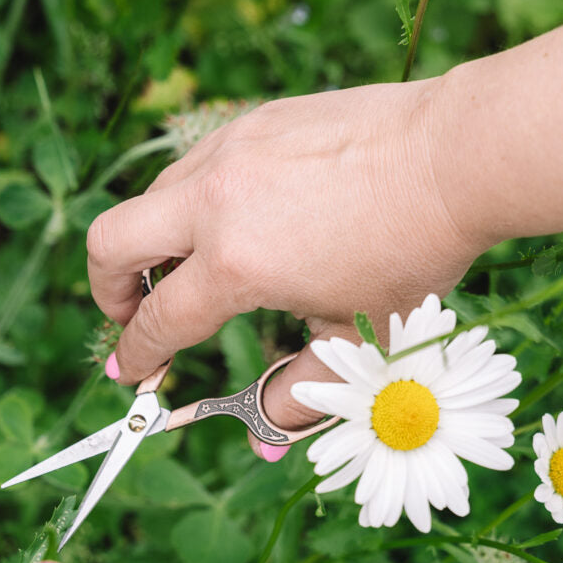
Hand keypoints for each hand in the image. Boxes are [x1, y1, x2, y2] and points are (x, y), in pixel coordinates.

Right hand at [86, 80, 478, 457]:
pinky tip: (243, 222)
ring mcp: (232, 150)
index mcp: (237, 264)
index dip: (139, 354)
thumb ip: (298, 392)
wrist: (457, 157)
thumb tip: (263, 442)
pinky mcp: (256, 121)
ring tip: (194, 270)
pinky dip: (197, 202)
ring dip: (154, 241)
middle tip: (130, 315)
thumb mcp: (356, 340)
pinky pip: (199, 165)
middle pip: (110, 242)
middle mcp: (217, 201)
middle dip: (106, 288)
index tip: (133, 371)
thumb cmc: (414, 254)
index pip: (158, 320)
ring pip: (154, 196)